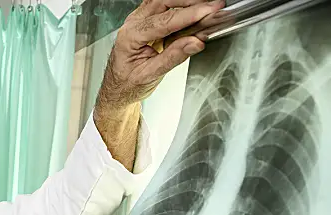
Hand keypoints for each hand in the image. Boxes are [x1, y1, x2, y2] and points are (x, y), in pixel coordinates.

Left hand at [96, 0, 224, 115]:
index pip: (165, 20)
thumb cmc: (127, 84)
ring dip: (187, 3)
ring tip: (208, 10)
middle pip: (165, 1)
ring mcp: (139, 20)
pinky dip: (182, 8)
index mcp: (130, 36)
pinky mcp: (147, 20)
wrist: (117, 88)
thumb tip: (195, 42)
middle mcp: (133, 23)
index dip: (190, 14)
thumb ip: (173, 57)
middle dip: (191, 3)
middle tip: (213, 7)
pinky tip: (195, 14)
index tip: (210, 10)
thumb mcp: (150, 75)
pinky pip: (166, 7)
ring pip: (166, 1)